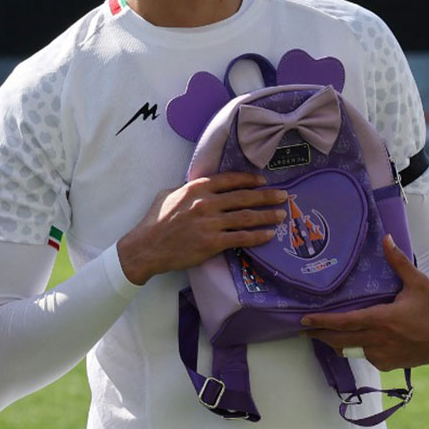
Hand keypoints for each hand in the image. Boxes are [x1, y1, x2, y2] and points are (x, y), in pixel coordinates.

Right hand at [116, 172, 288, 284]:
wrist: (145, 247)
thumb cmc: (154, 221)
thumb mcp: (167, 195)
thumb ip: (187, 189)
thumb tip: (200, 188)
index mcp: (196, 189)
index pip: (230, 180)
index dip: (250, 180)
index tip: (263, 181)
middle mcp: (206, 203)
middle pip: (244, 197)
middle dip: (267, 196)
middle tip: (283, 196)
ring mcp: (211, 223)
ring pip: (247, 217)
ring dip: (267, 215)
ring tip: (280, 215)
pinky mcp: (213, 243)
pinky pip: (242, 238)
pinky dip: (258, 236)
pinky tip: (268, 235)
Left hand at [302, 237, 428, 368]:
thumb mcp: (419, 283)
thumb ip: (399, 262)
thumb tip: (387, 238)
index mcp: (383, 319)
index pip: (345, 322)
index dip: (322, 322)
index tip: (304, 319)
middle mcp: (379, 339)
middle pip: (339, 340)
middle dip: (319, 334)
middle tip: (304, 328)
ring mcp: (381, 354)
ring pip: (348, 351)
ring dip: (334, 343)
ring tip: (320, 334)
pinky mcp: (385, 364)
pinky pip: (363, 356)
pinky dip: (355, 349)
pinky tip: (350, 340)